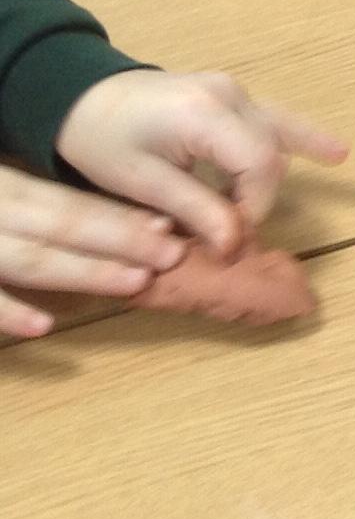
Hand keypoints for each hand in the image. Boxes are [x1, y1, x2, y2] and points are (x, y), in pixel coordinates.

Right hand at [0, 163, 183, 339]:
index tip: (169, 225)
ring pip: (33, 260)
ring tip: (138, 281)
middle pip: (63, 225)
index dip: (120, 215)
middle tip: (174, 254)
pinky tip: (46, 326)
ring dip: (86, 271)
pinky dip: (10, 312)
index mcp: (8, 191)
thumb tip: (122, 227)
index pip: (71, 203)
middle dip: (122, 239)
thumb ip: (37, 211)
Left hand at [56, 69, 348, 256]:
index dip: (253, 208)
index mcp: (205, 114)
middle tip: (226, 238)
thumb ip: (194, 209)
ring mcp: (235, 92)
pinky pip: (276, 120)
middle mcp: (230, 96)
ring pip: (277, 139)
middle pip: (269, 156)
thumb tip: (236, 246)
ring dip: (269, 180)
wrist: (79, 97)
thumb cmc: (101, 140)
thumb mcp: (140, 183)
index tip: (227, 243)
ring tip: (259, 215)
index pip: (257, 164)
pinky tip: (339, 154)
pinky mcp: (233, 97)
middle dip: (256, 201)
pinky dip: (303, 139)